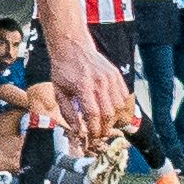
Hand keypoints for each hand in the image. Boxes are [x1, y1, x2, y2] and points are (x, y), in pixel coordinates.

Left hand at [43, 24, 129, 139]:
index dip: (94, 129)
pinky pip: (124, 96)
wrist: (72, 46)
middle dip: (105, 128)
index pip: (93, 114)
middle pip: (109, 113)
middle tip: (100, 134)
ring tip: (105, 122)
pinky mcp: (116, 74)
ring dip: (114, 118)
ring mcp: (110, 77)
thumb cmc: (63, 70)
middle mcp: (99, 82)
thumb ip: (68, 113)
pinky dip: (120, 106)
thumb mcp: (59, 92)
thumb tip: (78, 131)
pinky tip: (111, 109)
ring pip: (120, 106)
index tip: (92, 136)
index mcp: (83, 87)